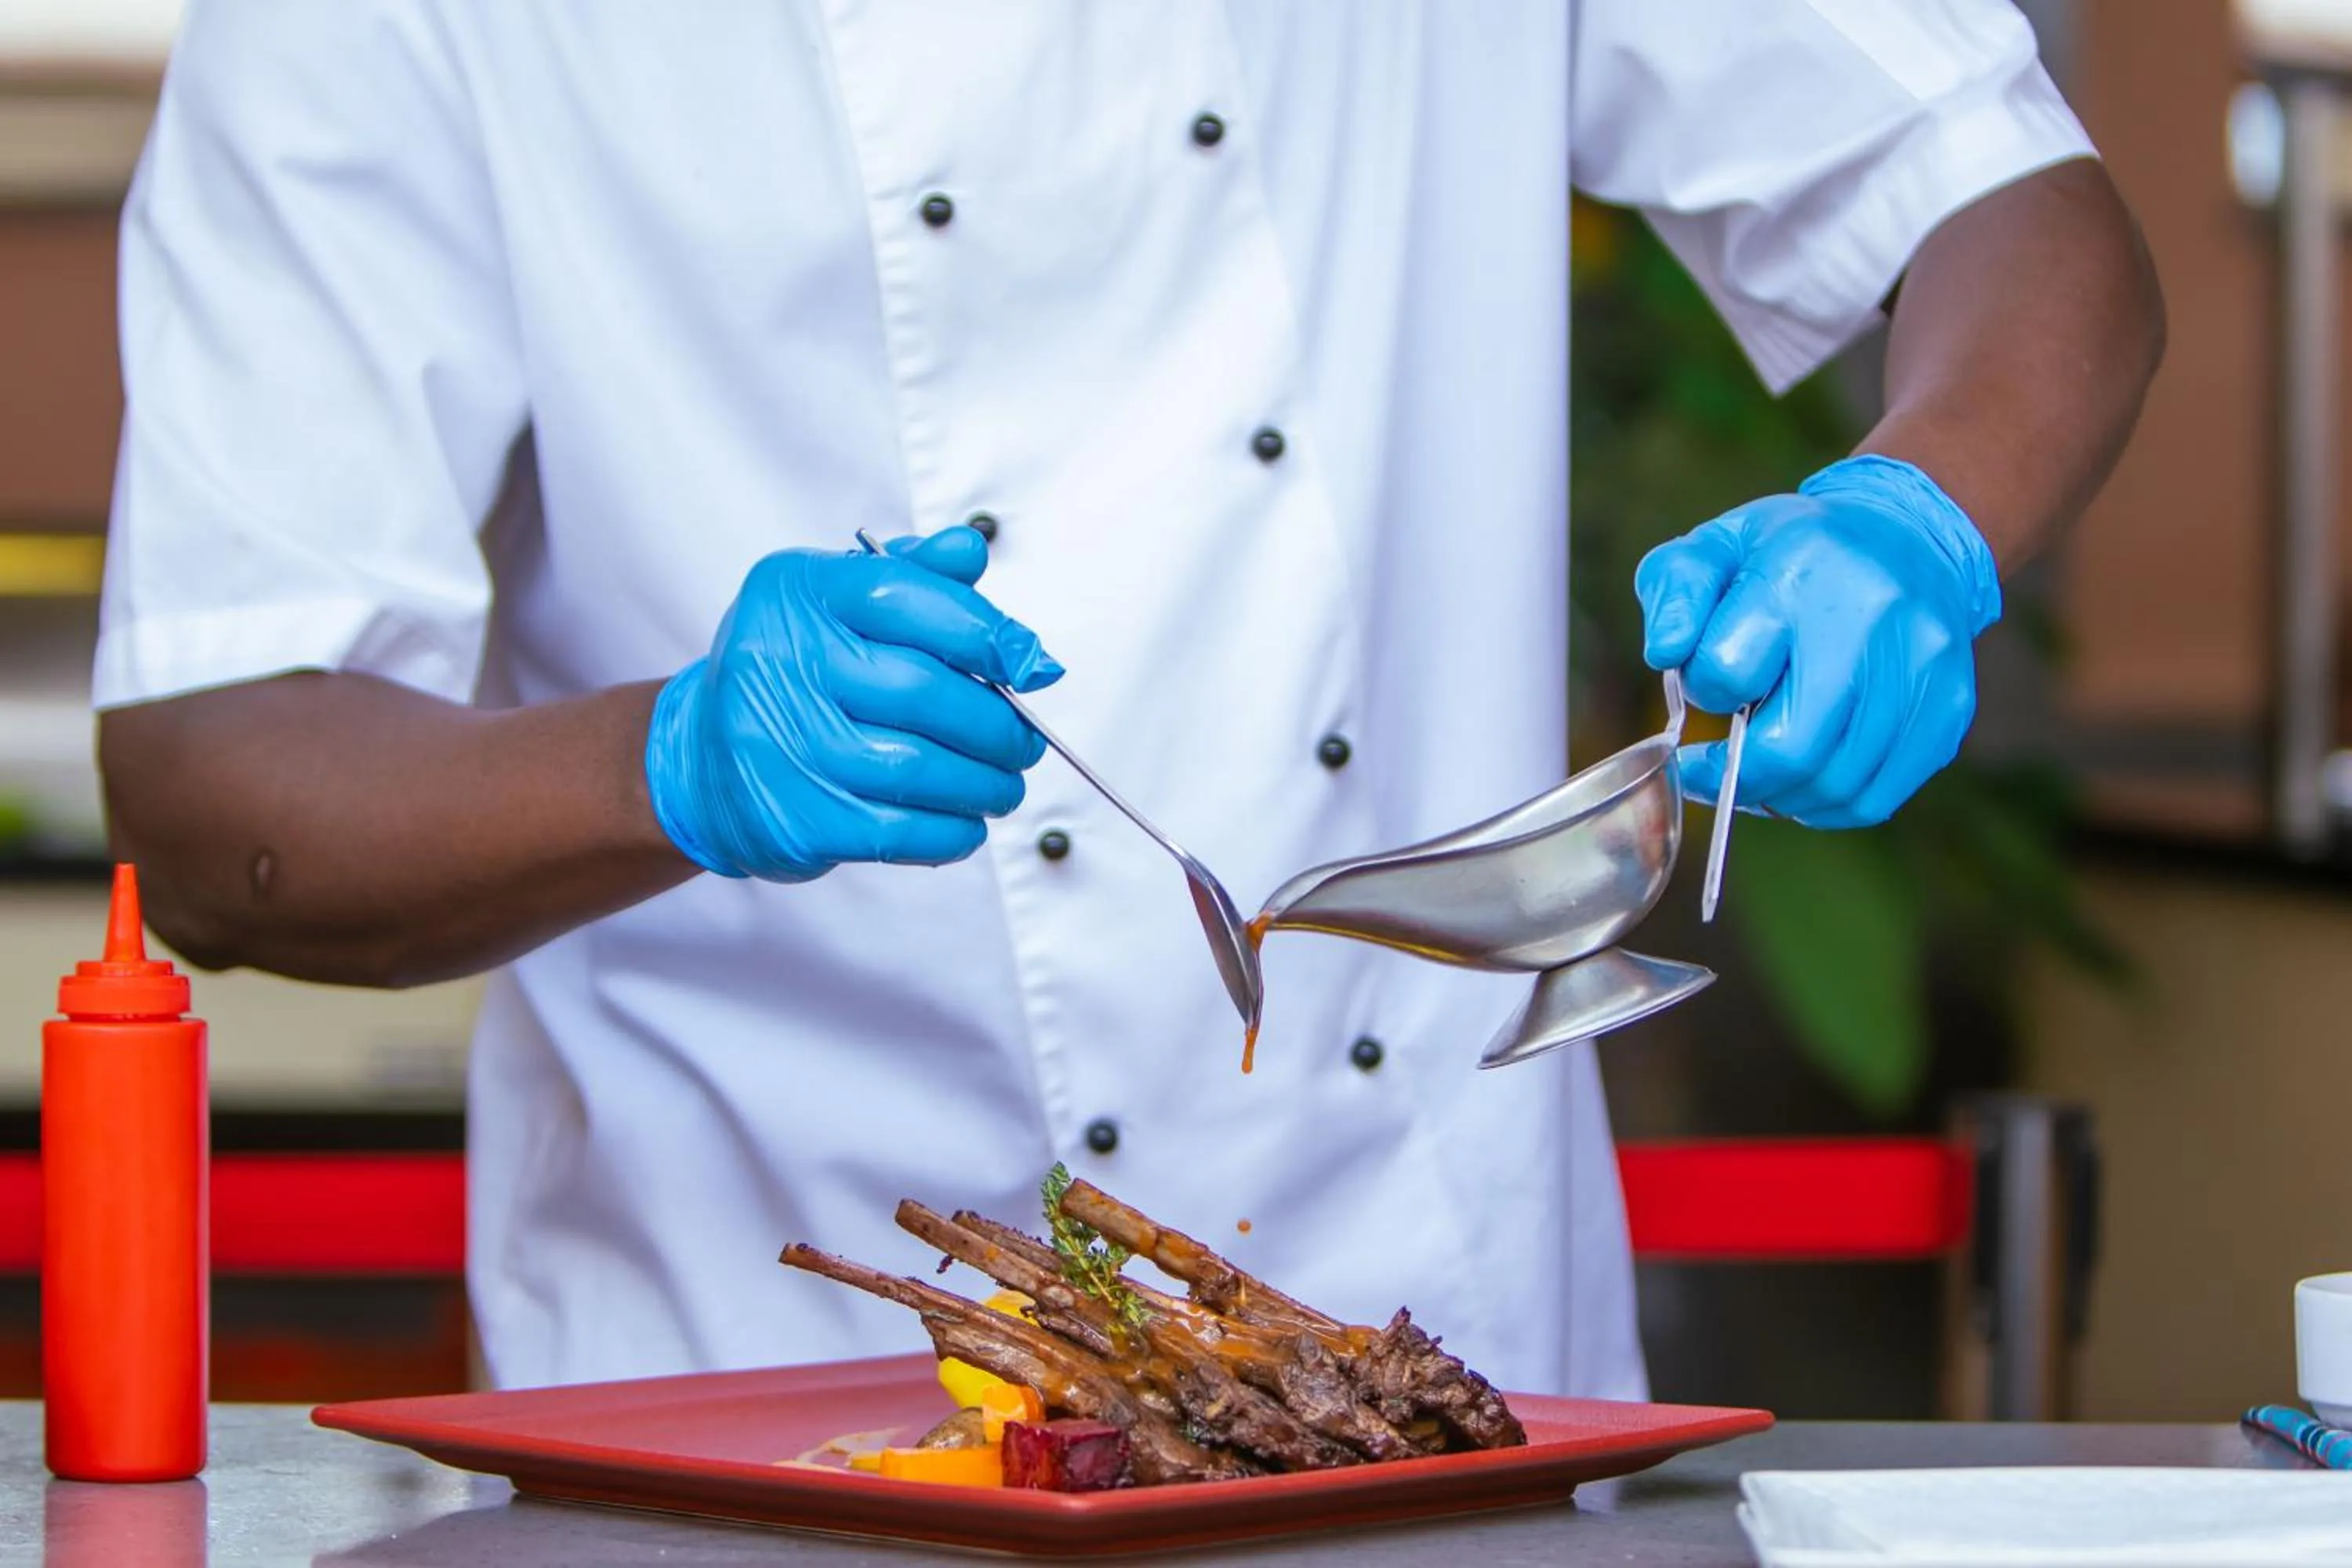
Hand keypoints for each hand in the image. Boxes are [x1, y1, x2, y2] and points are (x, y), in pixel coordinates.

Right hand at [646, 526, 1060, 879]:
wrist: (703, 759)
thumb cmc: (794, 672)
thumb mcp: (837, 602)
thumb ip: (913, 575)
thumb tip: (971, 551)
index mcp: (796, 593)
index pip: (904, 596)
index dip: (985, 631)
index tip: (1032, 664)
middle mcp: (778, 661)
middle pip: (922, 691)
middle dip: (998, 723)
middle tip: (1025, 741)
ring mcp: (780, 744)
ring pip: (917, 769)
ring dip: (985, 783)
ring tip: (1005, 784)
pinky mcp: (793, 818)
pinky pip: (898, 832)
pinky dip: (952, 831)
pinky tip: (967, 821)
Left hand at [1633, 455, 2001, 828]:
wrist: (1910, 538)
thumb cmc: (1796, 552)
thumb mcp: (1718, 546)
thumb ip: (1675, 594)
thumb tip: (1665, 652)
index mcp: (1801, 571)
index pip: (1726, 672)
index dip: (1703, 691)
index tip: (1704, 687)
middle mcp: (1872, 619)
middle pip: (1789, 749)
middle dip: (1734, 774)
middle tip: (1709, 770)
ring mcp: (1921, 668)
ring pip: (1834, 785)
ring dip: (1779, 797)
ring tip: (1757, 773)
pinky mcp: (1949, 709)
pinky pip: (1876, 797)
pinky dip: (1826, 806)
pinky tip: (1803, 781)